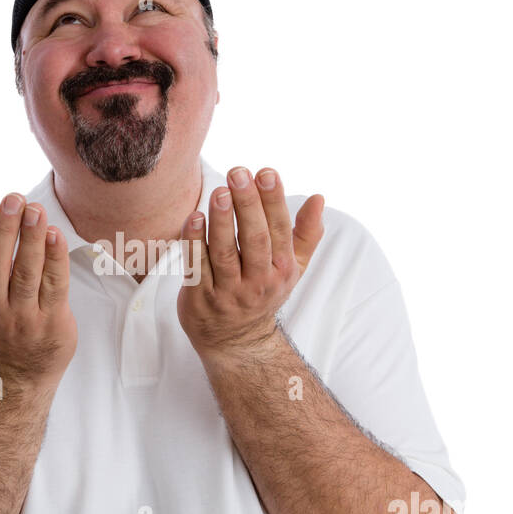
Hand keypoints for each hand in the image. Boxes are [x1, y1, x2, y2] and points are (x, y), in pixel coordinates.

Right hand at [0, 193, 76, 386]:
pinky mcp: (52, 321)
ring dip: (31, 238)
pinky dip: (55, 258)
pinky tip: (55, 235)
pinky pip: (55, 285)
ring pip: (26, 272)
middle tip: (14, 198)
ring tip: (36, 210)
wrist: (20, 372)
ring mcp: (23, 317)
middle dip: (4, 229)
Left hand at [177, 166, 324, 356]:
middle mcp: (258, 281)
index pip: (279, 229)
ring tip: (218, 191)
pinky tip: (192, 218)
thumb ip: (307, 233)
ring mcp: (229, 292)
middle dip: (247, 205)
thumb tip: (320, 198)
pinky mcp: (201, 299)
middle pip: (254, 239)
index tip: (266, 172)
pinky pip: (197, 268)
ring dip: (221, 221)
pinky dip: (193, 243)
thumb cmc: (264, 291)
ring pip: (225, 253)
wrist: (236, 341)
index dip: (273, 200)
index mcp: (282, 268)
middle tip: (238, 173)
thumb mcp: (293, 266)